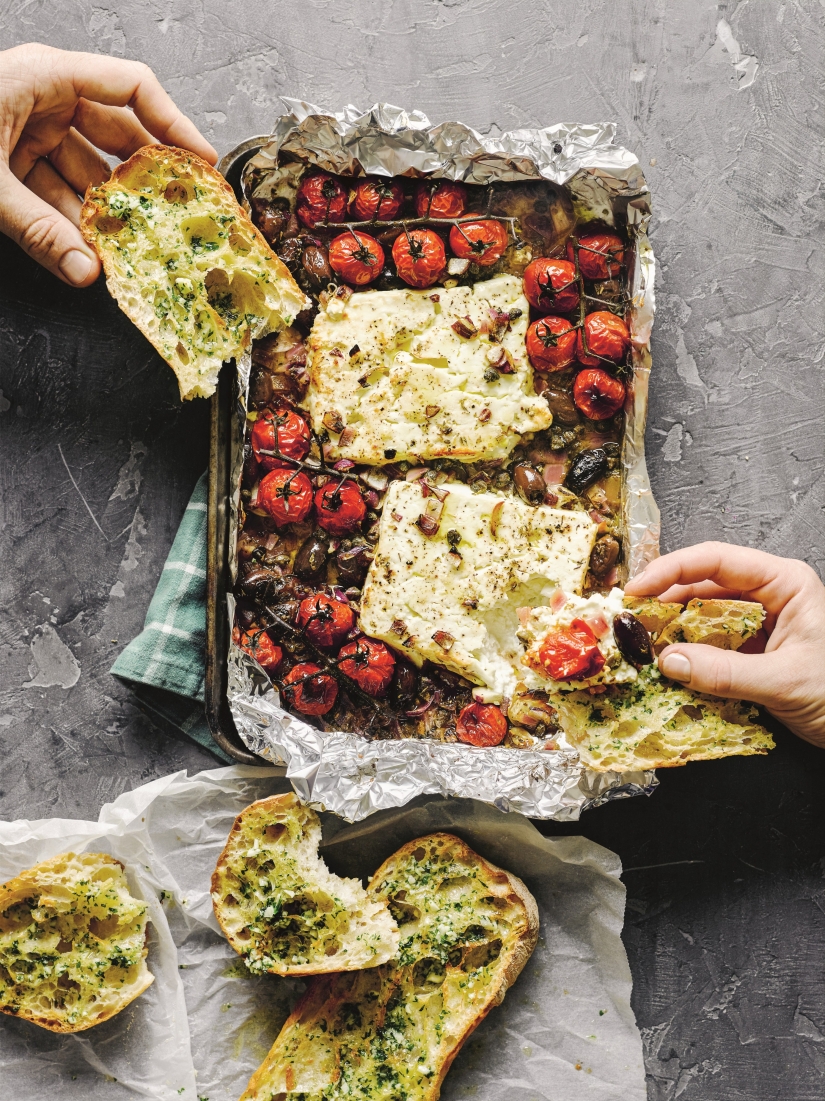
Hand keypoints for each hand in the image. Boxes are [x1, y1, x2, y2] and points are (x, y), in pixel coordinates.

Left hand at [0, 43, 216, 285]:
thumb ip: (37, 230)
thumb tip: (87, 272)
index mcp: (43, 76)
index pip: (131, 87)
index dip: (175, 123)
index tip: (202, 164)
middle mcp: (42, 98)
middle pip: (117, 136)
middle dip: (145, 182)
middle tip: (179, 218)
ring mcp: (27, 130)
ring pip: (86, 173)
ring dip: (107, 213)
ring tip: (138, 250)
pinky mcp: (11, 160)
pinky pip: (56, 191)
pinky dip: (72, 221)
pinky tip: (91, 252)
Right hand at [624, 542, 824, 747]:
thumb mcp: (785, 682)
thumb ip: (726, 673)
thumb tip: (668, 661)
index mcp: (785, 583)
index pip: (717, 560)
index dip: (670, 570)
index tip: (636, 590)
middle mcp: (769, 595)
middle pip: (702, 585)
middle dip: (664, 603)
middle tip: (630, 624)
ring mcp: (758, 623)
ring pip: (701, 616)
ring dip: (672, 632)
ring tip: (642, 647)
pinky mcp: (749, 651)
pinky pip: (709, 645)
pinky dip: (686, 655)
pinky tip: (667, 667)